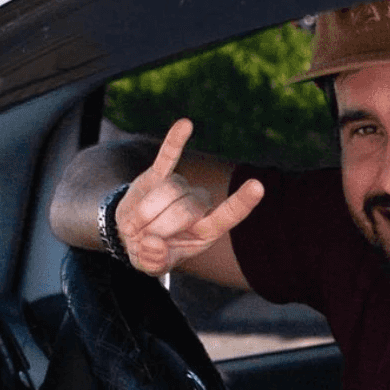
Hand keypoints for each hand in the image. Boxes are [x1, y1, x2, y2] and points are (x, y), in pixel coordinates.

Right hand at [115, 118, 263, 275]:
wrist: (130, 233)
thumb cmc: (151, 251)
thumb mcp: (151, 265)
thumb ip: (154, 262)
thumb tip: (153, 244)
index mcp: (205, 232)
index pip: (227, 217)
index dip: (241, 203)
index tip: (258, 186)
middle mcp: (198, 206)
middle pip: (185, 208)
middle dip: (158, 227)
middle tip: (144, 239)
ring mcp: (180, 187)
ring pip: (168, 191)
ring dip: (145, 212)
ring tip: (137, 226)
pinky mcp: (159, 174)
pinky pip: (167, 156)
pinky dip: (174, 142)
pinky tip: (186, 124)